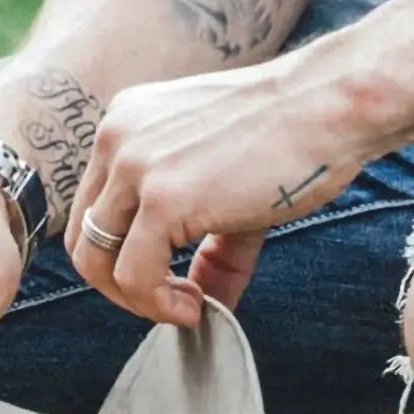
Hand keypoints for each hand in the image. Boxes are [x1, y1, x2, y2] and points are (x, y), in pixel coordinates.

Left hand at [65, 36, 396, 322]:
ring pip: (97, 263)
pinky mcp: (163, 198)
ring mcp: (134, 166)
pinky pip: (134, 276)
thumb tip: (207, 305)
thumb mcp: (233, 188)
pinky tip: (198, 306)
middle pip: (83, 241)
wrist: (330, 106)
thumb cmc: (295, 138)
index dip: (126, 259)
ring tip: (189, 307)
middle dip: (124, 289)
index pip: (95, 210)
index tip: (175, 281)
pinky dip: (160, 305)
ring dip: (140, 303)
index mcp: (127, 126)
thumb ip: (210, 246)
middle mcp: (117, 139)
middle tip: (176, 303)